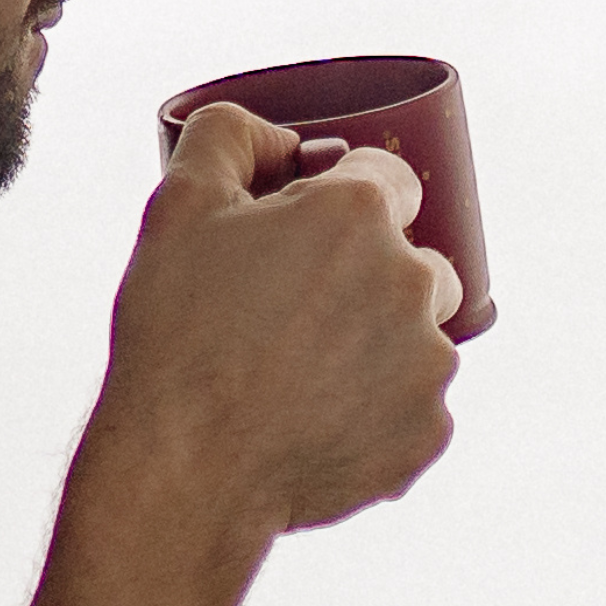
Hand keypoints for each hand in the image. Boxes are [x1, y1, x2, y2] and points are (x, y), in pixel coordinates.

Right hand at [96, 100, 460, 535]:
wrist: (183, 468)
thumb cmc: (176, 334)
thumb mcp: (178, 206)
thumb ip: (228, 137)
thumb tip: (280, 138)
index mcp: (361, 214)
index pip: (385, 179)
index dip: (339, 203)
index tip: (299, 238)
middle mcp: (414, 281)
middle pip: (413, 261)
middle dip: (367, 277)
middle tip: (292, 314)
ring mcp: (429, 363)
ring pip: (415, 338)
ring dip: (372, 347)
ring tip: (296, 377)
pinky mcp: (427, 433)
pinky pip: (411, 408)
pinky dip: (372, 413)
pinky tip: (311, 423)